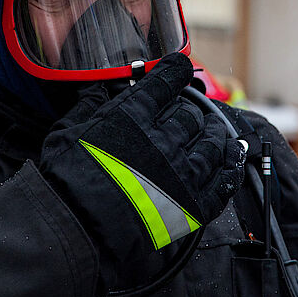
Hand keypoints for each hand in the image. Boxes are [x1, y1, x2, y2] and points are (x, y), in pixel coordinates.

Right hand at [39, 53, 245, 278]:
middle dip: (191, 109)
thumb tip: (95, 89)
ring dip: (215, 134)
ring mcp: (182, 174)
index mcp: (133, 116)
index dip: (175, 70)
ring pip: (213, 144)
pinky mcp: (193, 206)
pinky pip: (223, 182)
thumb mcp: (67, 133)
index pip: (165, 82)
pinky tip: (232, 159)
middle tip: (189, 112)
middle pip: (191, 114)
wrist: (75, 229)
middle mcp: (163, 140)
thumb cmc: (66, 182)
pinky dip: (230, 167)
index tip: (180, 67)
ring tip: (215, 131)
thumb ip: (87, 107)